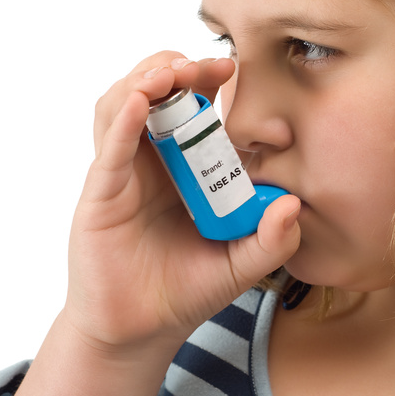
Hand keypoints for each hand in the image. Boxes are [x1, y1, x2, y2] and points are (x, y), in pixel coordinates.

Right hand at [65, 51, 300, 352]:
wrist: (142, 329)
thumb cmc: (187, 289)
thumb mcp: (242, 265)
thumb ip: (273, 240)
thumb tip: (292, 205)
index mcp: (182, 165)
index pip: (189, 106)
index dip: (204, 81)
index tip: (230, 68)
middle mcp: (149, 161)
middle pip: (152, 93)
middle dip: (174, 68)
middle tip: (203, 66)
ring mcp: (122, 174)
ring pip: (120, 106)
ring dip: (144, 80)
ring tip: (171, 73)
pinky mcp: (101, 195)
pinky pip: (110, 149)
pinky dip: (123, 120)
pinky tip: (141, 101)